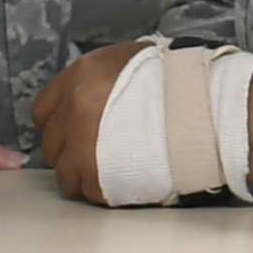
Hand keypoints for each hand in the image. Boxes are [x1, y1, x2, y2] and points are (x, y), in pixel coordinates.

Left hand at [26, 42, 252, 205]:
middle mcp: (74, 110)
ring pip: (65, 174)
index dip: (59, 124)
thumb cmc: (186, 85)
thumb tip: (104, 88)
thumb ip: (108, 78)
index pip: (43, 109)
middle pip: (52, 145)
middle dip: (71, 152)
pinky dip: (103, 191)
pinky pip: (88, 193)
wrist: (210, 113)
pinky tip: (126, 182)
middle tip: (96, 155)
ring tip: (114, 173)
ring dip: (84, 175)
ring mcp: (81, 146)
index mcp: (83, 77)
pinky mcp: (97, 178)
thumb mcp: (139, 60)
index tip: (72, 133)